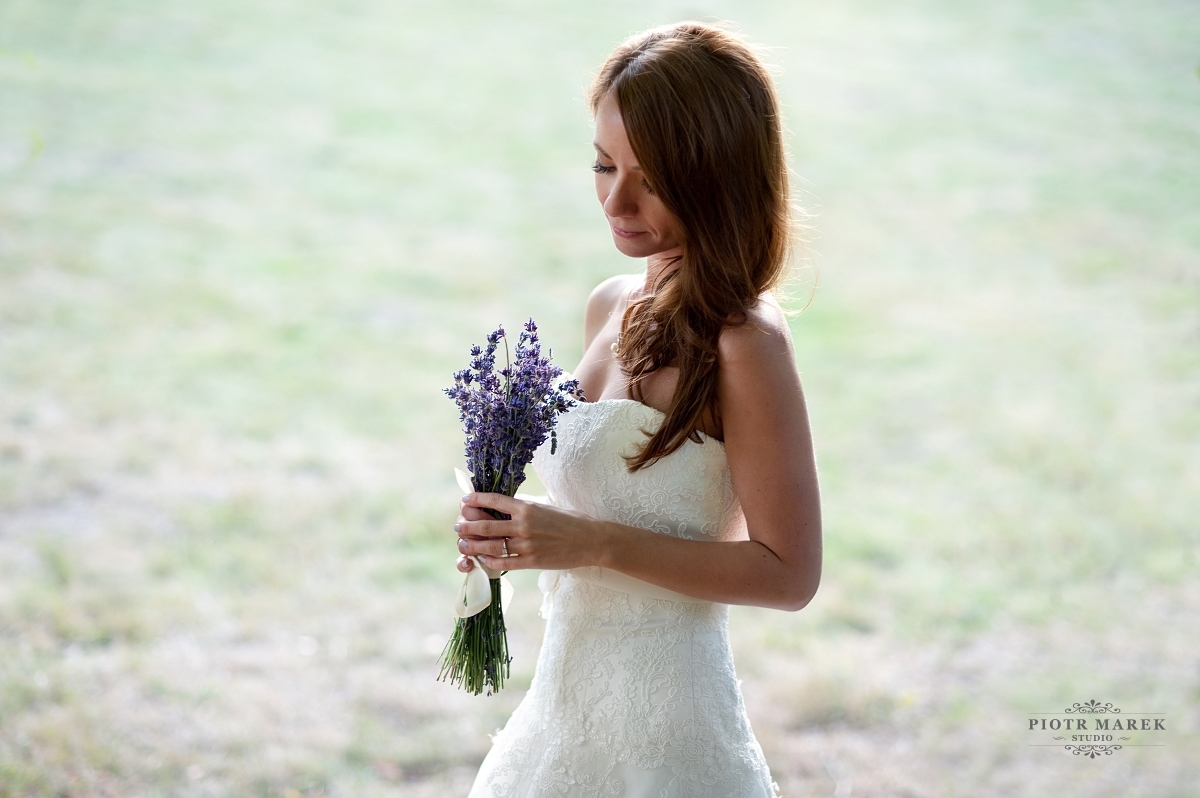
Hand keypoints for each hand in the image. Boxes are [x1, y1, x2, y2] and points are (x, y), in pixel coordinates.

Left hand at [455, 492, 603, 572]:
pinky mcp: (532, 561)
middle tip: (458, 526)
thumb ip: (525, 507)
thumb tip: (506, 506)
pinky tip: (483, 560)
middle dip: (468, 525)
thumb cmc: (571, 520)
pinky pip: (505, 563)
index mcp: (527, 507)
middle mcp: (524, 525)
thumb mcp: (546, 506)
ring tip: (463, 544)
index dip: (476, 500)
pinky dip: (491, 562)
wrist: (591, 540)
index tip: (465, 501)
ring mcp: (527, 544)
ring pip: (491, 546)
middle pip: (486, 525)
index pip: (494, 500)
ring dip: (473, 545)